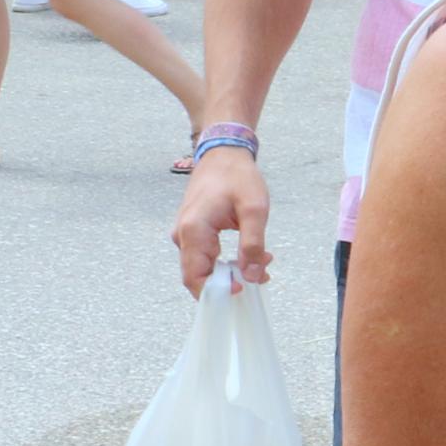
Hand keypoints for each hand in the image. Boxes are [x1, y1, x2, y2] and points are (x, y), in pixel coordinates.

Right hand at [172, 144, 270, 293]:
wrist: (223, 154)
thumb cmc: (238, 177)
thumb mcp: (254, 210)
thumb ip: (253, 245)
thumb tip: (252, 276)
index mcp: (193, 230)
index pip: (195, 277)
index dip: (216, 291)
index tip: (244, 289)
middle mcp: (183, 235)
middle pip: (198, 276)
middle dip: (229, 283)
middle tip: (261, 274)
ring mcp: (185, 234)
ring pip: (203, 268)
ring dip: (231, 272)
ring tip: (262, 261)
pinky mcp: (193, 232)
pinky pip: (205, 257)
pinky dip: (226, 262)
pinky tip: (250, 255)